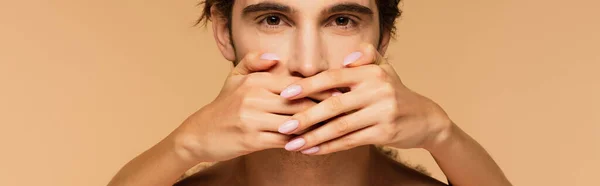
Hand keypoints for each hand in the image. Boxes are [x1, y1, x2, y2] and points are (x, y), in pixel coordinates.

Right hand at [171, 53, 336, 162]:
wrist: (200, 133)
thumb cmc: (224, 106)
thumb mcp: (235, 78)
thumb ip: (254, 62)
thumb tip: (276, 58)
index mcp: (256, 81)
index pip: (297, 84)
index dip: (321, 90)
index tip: (340, 94)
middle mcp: (254, 97)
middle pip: (300, 103)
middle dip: (324, 109)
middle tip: (344, 112)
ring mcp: (252, 119)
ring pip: (295, 122)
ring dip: (316, 127)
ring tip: (333, 129)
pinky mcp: (252, 140)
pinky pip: (284, 141)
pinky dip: (300, 142)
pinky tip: (312, 143)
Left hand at [277, 44, 453, 154]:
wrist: (425, 118)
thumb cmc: (394, 92)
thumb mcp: (383, 70)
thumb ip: (364, 57)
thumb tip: (344, 60)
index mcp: (371, 73)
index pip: (333, 77)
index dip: (308, 85)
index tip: (286, 93)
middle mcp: (377, 91)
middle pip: (333, 105)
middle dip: (305, 116)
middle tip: (283, 126)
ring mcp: (382, 113)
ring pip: (340, 127)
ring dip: (313, 137)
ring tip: (292, 144)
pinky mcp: (384, 133)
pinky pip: (350, 141)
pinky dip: (329, 147)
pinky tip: (311, 150)